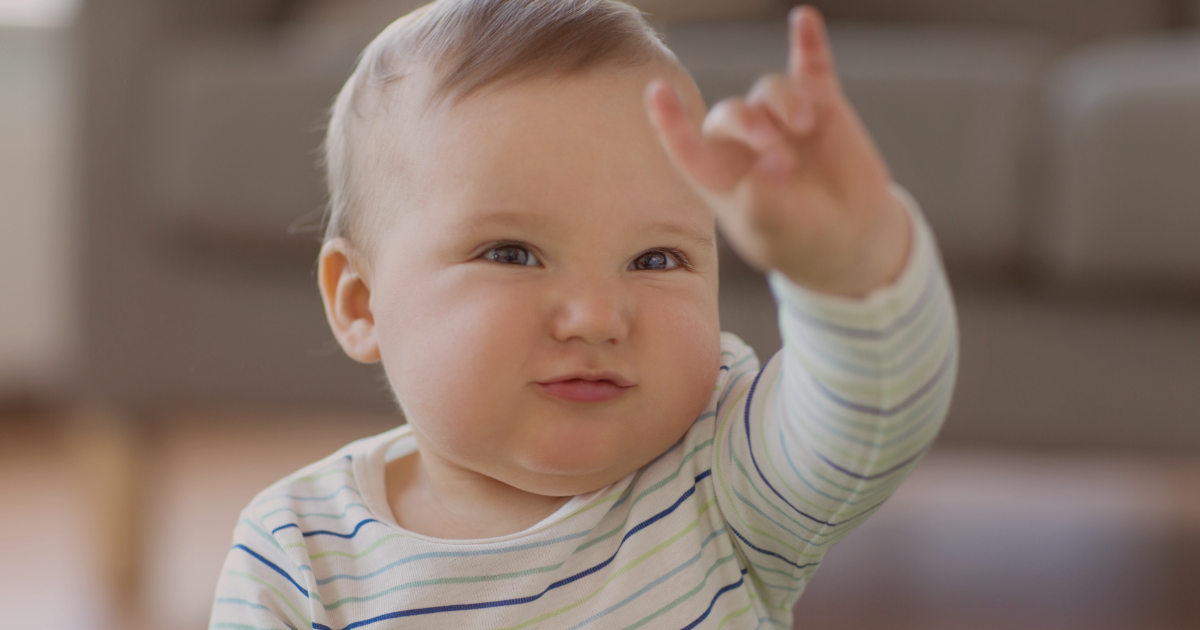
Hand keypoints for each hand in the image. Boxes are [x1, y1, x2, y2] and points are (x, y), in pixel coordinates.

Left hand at [646, 6, 910, 296]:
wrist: (849, 233)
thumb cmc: (798, 235)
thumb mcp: (777, 231)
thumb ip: (764, 203)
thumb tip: (766, 166)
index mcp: (718, 175)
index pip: (685, 145)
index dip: (669, 120)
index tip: (657, 91)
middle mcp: (743, 141)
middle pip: (731, 112)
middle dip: (750, 126)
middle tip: (778, 155)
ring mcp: (780, 118)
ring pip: (770, 90)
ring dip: (784, 103)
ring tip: (804, 129)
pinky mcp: (820, 103)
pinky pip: (810, 66)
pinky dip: (809, 44)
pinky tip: (805, 20)